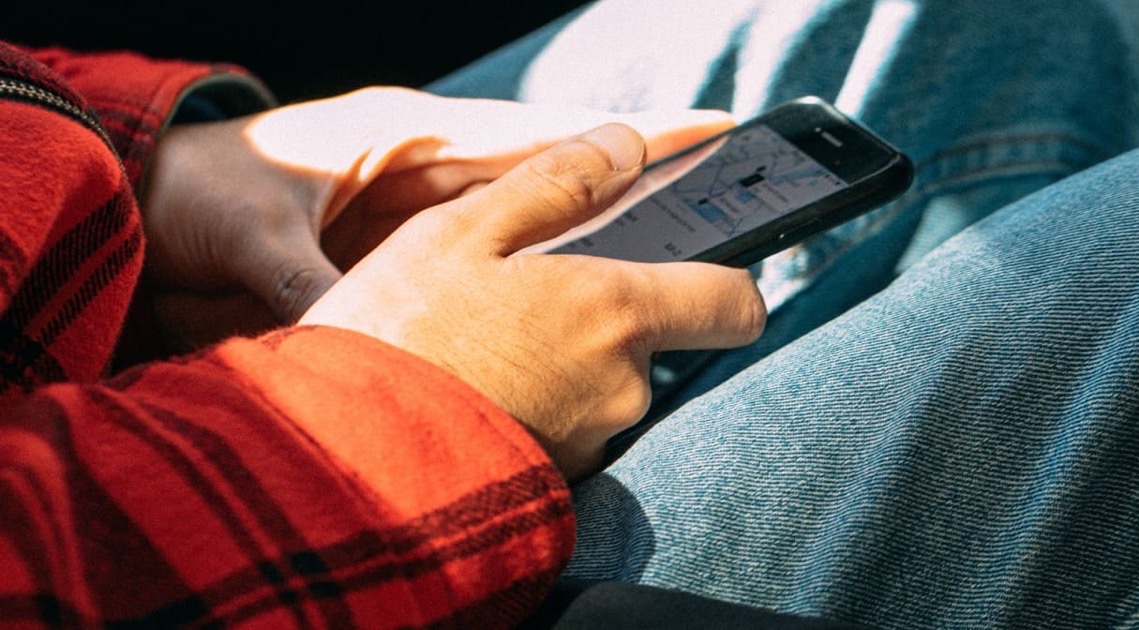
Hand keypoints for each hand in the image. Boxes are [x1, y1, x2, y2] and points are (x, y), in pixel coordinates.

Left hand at [140, 87, 734, 349]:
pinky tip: (582, 302)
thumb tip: (361, 340)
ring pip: (534, 221)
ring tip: (677, 256)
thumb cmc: (198, 191)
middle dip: (638, 181)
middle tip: (724, 197)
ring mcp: (427, 209)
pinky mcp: (411, 249)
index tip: (709, 131)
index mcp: (409, 137)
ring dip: (598, 235)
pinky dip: (537, 276)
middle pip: (558, 175)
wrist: (150, 199)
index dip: (627, 136)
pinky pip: (491, 262)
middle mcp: (432, 168)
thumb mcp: (252, 229)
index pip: (540, 135)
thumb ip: (310, 282)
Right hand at [300, 123, 765, 480]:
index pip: (734, 303)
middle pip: (651, 343)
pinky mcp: (556, 486)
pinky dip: (536, 409)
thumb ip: (554, 183)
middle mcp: (622, 387)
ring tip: (480, 349)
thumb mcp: (462, 231)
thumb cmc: (396, 336)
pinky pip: (567, 432)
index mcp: (615, 312)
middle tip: (518, 302)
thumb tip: (623, 144)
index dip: (723, 281)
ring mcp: (592, 444)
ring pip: (603, 387)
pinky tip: (476, 394)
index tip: (690, 269)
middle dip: (601, 320)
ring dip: (561, 364)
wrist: (339, 464)